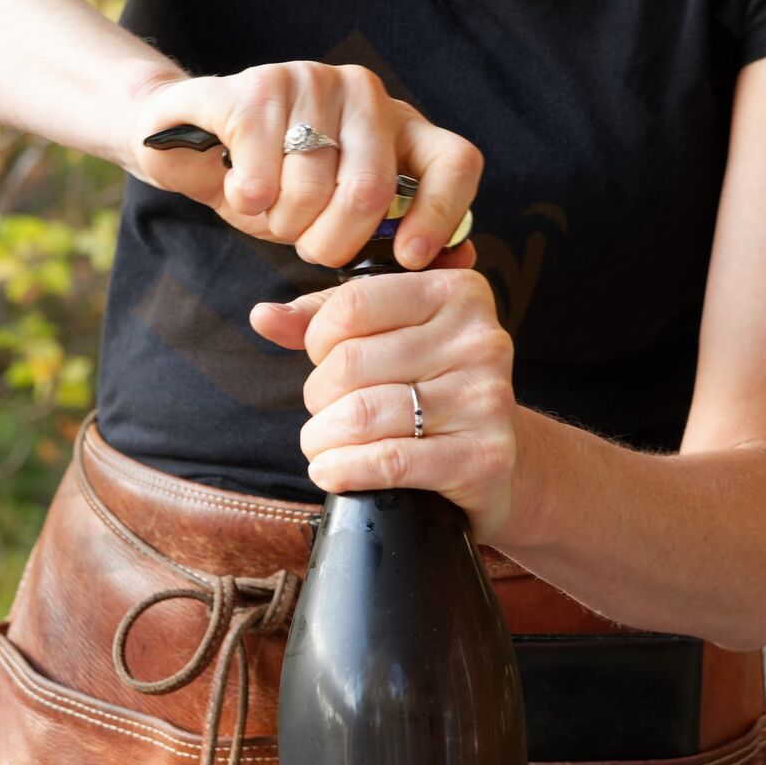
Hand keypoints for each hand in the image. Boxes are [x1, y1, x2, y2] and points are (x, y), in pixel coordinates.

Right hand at [131, 58, 480, 269]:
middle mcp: (365, 92)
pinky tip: (241, 187)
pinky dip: (248, 200)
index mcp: (399, 125)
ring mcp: (311, 80)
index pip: (456, 161)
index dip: (441, 216)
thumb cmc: (274, 185)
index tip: (407, 257)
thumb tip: (461, 264)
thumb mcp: (338, 218)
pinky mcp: (257, 86)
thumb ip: (394, 239)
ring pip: (311, 188)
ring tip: (268, 206)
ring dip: (281, 222)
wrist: (184, 141)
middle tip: (306, 243)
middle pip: (371, 191)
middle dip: (331, 242)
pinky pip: (263, 173)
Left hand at [250, 264, 520, 538]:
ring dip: (322, 440)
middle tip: (325, 414)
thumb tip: (263, 316)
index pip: (352, 304)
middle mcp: (478, 339)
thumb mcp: (389, 338)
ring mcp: (485, 398)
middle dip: (318, 397)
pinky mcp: (482, 456)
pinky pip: (387, 461)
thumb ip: (326, 319)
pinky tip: (334, 472)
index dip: (318, 339)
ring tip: (322, 446)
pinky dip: (344, 470)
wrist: (502, 463)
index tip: (324, 361)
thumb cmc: (433, 389)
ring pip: (362, 415)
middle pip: (350, 363)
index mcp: (456, 292)